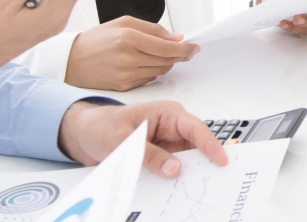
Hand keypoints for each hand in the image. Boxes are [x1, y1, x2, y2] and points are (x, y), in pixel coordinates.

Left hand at [57, 99, 228, 177]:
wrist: (84, 135)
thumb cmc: (102, 126)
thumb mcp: (123, 139)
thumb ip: (149, 154)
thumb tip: (173, 167)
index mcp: (167, 115)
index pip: (195, 129)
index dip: (211, 145)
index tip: (221, 159)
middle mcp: (171, 129)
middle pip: (195, 148)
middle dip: (204, 163)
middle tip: (212, 179)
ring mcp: (166, 146)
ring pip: (185, 162)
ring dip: (187, 175)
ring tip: (192, 189)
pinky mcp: (159, 160)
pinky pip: (171, 172)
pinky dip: (173, 182)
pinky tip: (173, 191)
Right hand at [65, 17, 199, 90]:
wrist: (71, 62)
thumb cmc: (95, 41)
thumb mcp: (123, 23)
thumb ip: (153, 29)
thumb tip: (175, 38)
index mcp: (128, 38)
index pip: (167, 47)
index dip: (185, 48)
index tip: (194, 48)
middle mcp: (128, 58)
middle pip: (167, 60)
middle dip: (179, 56)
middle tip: (184, 51)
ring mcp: (126, 75)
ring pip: (160, 71)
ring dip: (166, 63)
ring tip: (160, 55)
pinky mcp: (124, 87)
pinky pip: (149, 80)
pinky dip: (153, 71)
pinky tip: (146, 64)